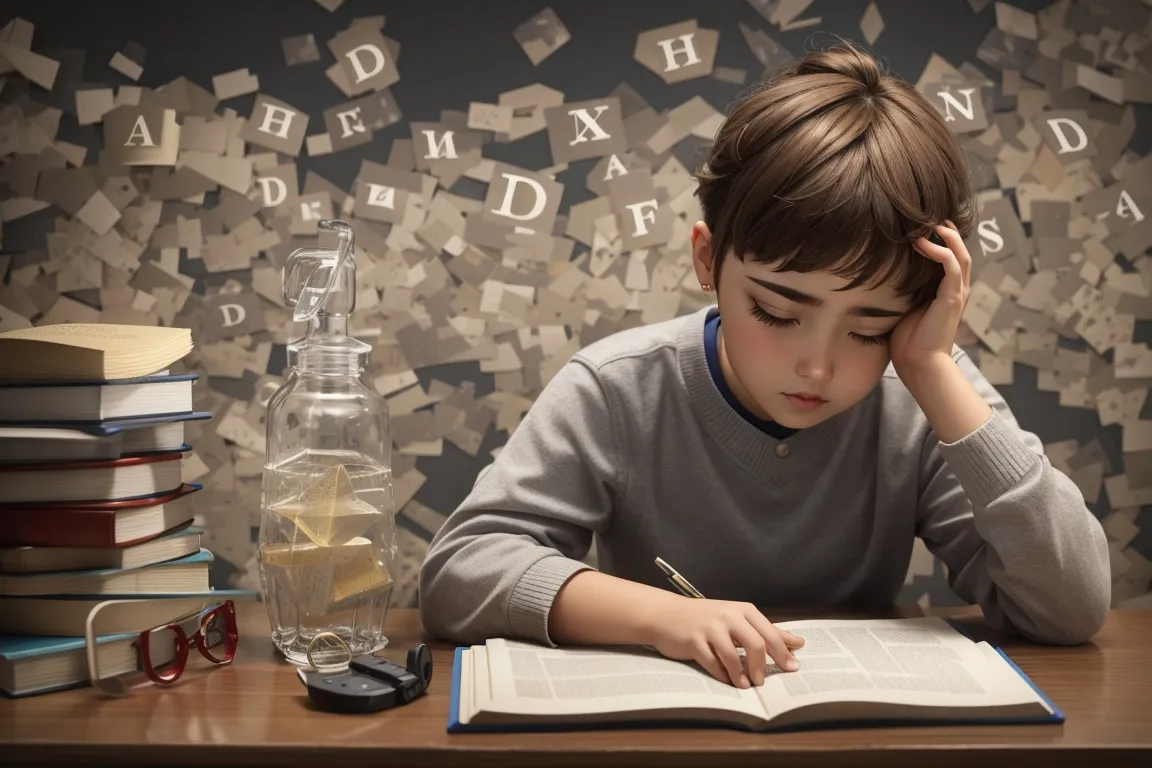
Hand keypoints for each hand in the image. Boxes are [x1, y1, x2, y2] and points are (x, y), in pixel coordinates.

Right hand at [646, 598, 804, 687]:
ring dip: (741, 675)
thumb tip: (799, 643)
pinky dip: (722, 675)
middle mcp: (728, 616)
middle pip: (755, 644)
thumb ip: (768, 631)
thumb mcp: (738, 619)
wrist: (666, 614)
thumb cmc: (706, 618)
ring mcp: (710, 628)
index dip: (782, 653)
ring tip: (744, 685)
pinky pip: (712, 663)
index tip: (792, 668)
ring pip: (732, 656)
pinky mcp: (693, 641)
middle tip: (762, 682)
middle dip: (762, 667)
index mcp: (743, 610)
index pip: (769, 633)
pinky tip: (727, 680)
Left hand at [890, 221, 971, 380]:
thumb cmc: (909, 344)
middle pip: (960, 251)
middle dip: (947, 232)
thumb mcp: (903, 310)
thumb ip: (901, 293)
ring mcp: (957, 293)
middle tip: (930, 217)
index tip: (923, 227)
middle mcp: (956, 291)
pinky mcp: (952, 297)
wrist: (920, 366)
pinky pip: (952, 265)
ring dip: (945, 236)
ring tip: (927, 224)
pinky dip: (939, 250)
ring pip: (960, 254)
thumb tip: (879, 280)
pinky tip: (921, 243)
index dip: (941, 241)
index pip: (950, 260)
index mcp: (946, 294)